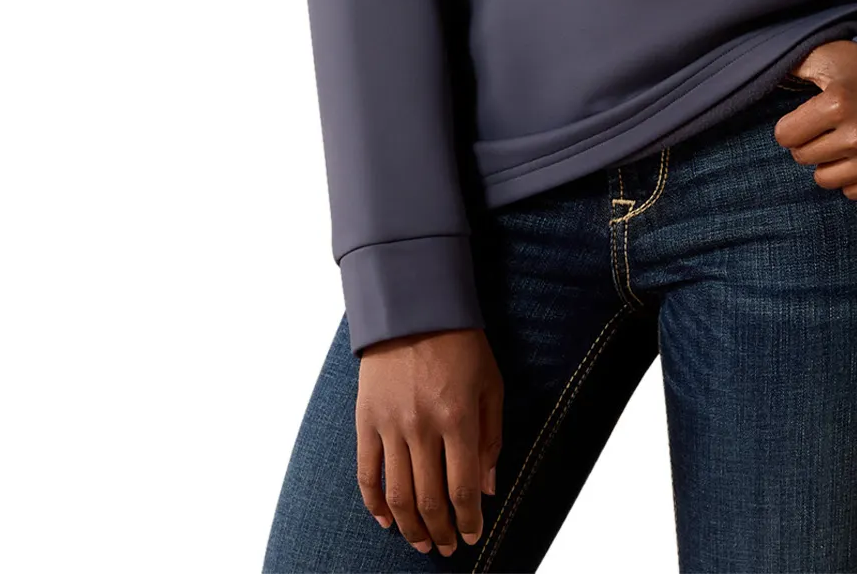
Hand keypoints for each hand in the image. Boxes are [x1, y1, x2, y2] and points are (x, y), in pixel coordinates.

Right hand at [356, 326, 503, 555]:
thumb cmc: (460, 343)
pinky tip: (386, 521)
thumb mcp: (490, 384)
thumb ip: (491, 438)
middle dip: (440, 531)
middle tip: (446, 547)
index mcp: (458, 417)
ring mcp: (390, 425)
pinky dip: (374, 504)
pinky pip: (366, 474)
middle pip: (429, 498)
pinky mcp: (366, 421)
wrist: (413, 308)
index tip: (472, 536)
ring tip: (421, 543)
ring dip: (410, 527)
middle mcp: (422, 426)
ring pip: (397, 495)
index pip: (463, 487)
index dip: (468, 520)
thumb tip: (487, 488)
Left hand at [774, 39, 856, 194]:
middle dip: (809, 143)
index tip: (805, 118)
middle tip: (828, 127)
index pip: (785, 136)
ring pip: (824, 180)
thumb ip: (794, 64)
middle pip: (803, 158)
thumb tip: (760, 75)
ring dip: (828, 162)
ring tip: (845, 141)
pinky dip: (853, 176)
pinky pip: (852, 193)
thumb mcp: (832, 55)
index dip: (791, 126)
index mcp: (836, 104)